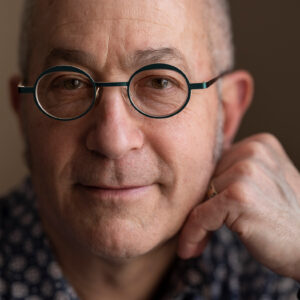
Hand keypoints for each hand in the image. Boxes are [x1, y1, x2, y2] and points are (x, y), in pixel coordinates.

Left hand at [177, 133, 299, 280]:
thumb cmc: (284, 219)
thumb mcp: (266, 182)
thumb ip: (237, 171)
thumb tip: (194, 181)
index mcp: (259, 144)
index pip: (217, 163)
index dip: (208, 188)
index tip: (200, 209)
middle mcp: (253, 151)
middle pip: (207, 177)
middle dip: (203, 203)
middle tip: (203, 227)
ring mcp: (247, 172)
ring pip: (201, 195)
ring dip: (197, 220)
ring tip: (202, 238)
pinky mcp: (239, 196)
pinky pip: (200, 214)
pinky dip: (192, 233)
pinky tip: (191, 248)